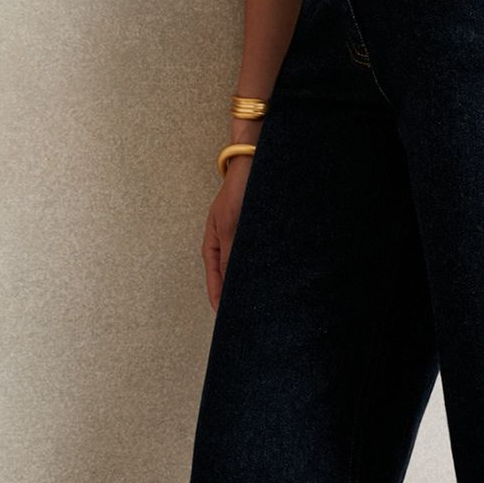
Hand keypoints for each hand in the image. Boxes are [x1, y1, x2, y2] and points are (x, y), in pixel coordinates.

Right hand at [203, 146, 254, 309]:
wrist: (255, 164)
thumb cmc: (238, 191)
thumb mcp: (230, 226)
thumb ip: (231, 255)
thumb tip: (231, 284)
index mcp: (213, 244)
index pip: (214, 279)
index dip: (219, 299)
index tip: (225, 318)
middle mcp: (226, 244)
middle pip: (229, 276)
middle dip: (234, 295)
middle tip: (244, 315)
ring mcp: (241, 240)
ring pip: (244, 268)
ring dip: (249, 283)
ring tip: (259, 302)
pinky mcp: (257, 234)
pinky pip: (257, 257)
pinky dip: (260, 269)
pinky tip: (270, 279)